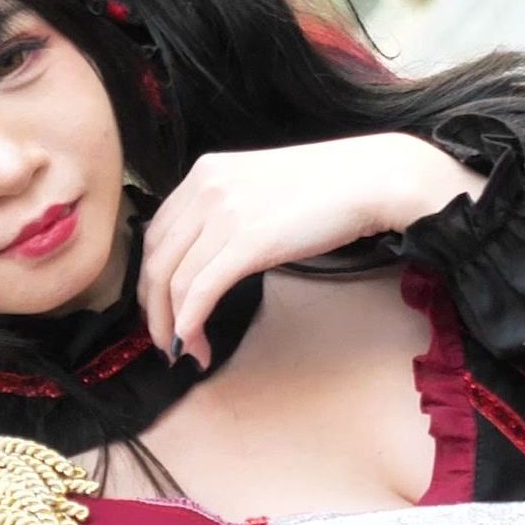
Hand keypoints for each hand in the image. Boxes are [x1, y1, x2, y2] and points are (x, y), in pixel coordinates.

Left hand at [141, 133, 486, 367]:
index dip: (151, 280)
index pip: (156, 233)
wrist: (373, 178)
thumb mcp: (263, 188)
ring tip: (184, 351)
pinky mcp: (247, 242)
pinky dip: (189, 324)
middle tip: (165, 340)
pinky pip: (200, 291)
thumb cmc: (330, 187)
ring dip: (171, 325)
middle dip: (153, 309)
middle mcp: (205, 189)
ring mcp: (224, 214)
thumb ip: (231, 212)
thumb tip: (217, 256)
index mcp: (205, 172)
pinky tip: (196, 344)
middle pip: (155, 260)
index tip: (162, 309)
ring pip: (172, 280)